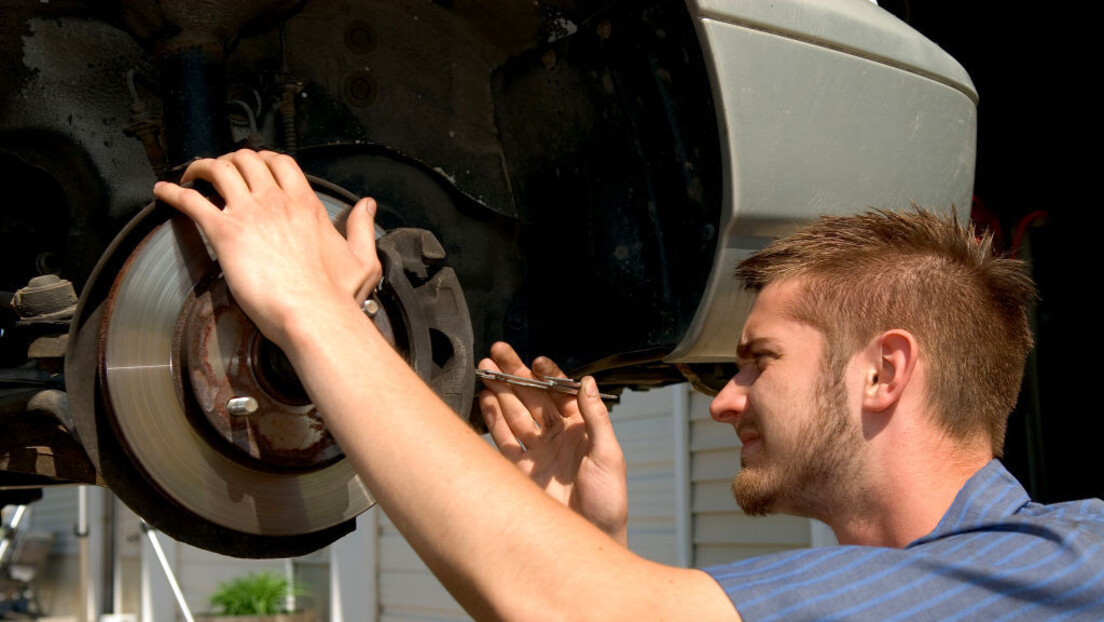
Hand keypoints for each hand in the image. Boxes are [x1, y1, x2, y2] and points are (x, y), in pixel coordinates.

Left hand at [152, 150, 380, 345]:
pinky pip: (192, 201)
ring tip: (191, 176)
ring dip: (201, 168)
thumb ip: (362, 228)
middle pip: (246, 159)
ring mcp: (250, 213)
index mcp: (306, 204)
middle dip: (230, 160)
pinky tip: (162, 192)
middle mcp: (277, 200)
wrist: (313, 313)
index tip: (253, 165)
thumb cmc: (336, 295)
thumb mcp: (362, 259)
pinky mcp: (225, 233)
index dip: (263, 159)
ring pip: (219, 170)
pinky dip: (173, 192)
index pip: (281, 164)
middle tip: (219, 171)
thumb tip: (367, 205)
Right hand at [479, 342, 627, 544]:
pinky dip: (493, 418)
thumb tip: (588, 382)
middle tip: (499, 352)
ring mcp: (537, 452)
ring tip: (485, 370)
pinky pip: (503, 439)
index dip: (548, 375)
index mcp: (582, 428)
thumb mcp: (609, 455)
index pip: (561, 393)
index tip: (536, 361)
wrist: (590, 538)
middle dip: (516, 374)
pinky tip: (485, 399)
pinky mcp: (520, 470)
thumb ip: (597, 418)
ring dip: (500, 391)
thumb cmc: (609, 502)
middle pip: (533, 398)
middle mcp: (558, 436)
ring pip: (515, 413)